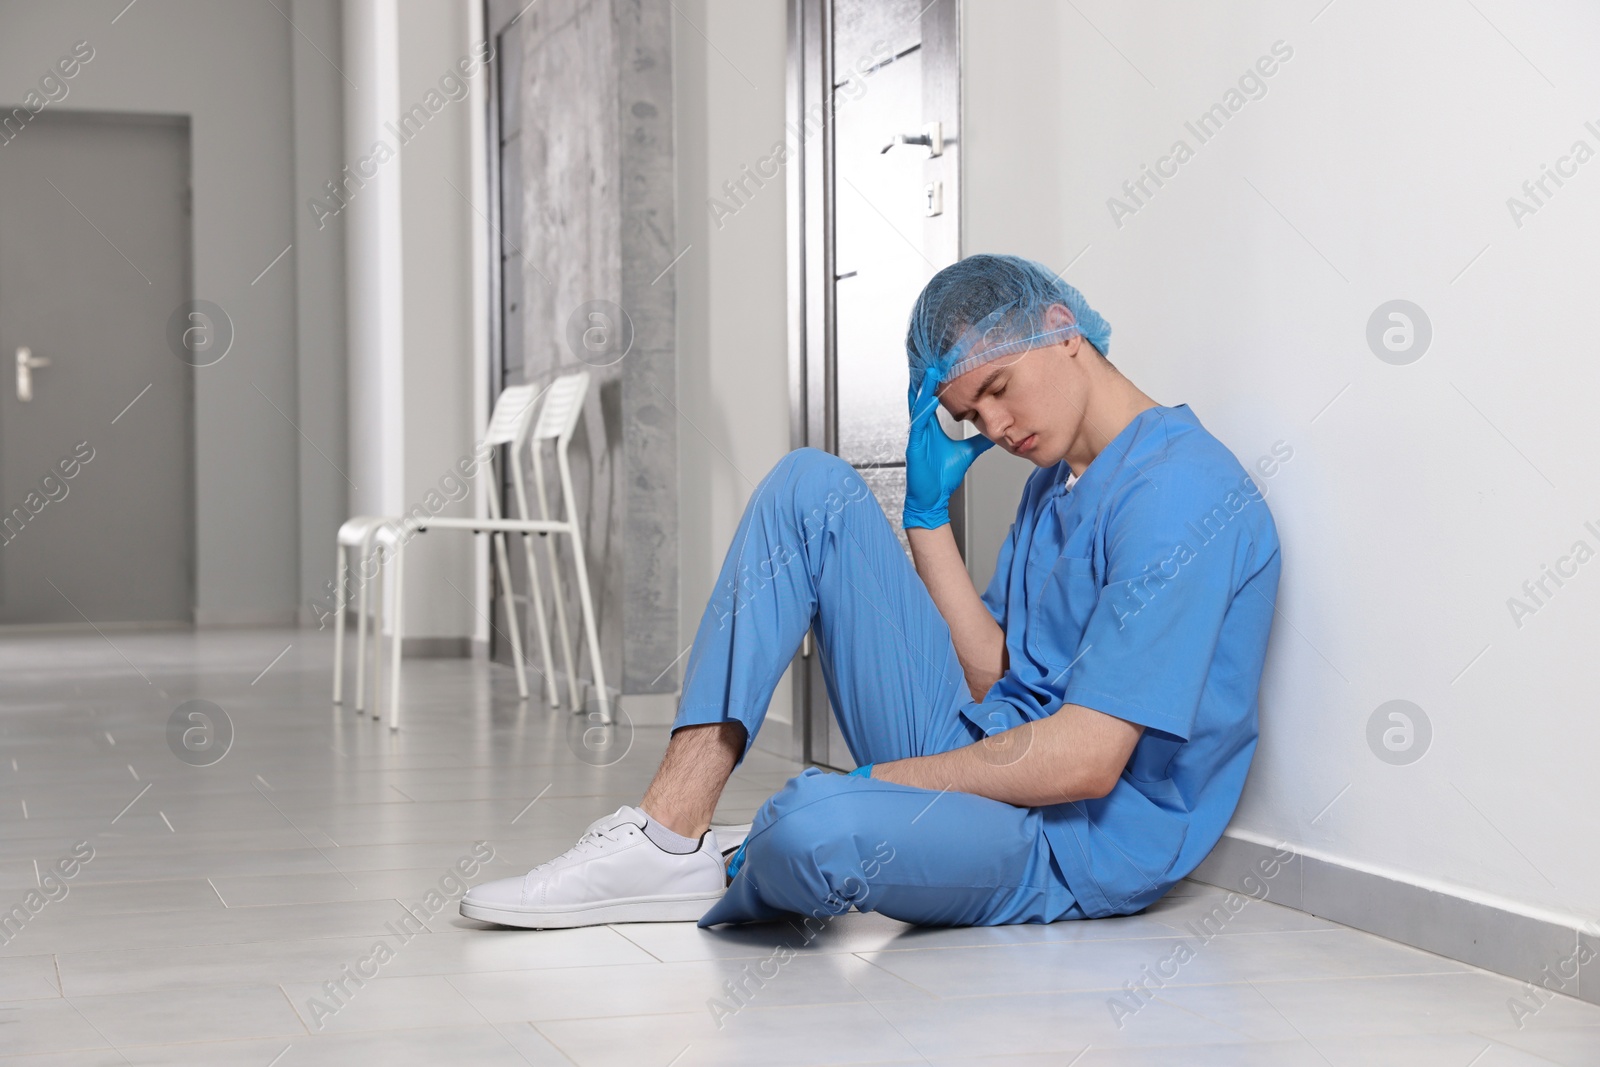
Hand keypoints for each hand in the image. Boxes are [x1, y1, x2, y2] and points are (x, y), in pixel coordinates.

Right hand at [903, 371, 993, 529]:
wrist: (932, 498)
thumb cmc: (942, 477)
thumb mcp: (967, 453)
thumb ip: (979, 441)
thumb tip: (996, 433)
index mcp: (930, 426)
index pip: (933, 397)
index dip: (938, 381)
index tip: (945, 365)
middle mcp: (921, 426)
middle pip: (923, 395)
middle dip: (928, 377)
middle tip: (936, 357)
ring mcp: (916, 433)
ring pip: (918, 404)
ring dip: (924, 386)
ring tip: (931, 368)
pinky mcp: (913, 443)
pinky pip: (917, 420)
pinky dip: (921, 406)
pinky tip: (927, 395)